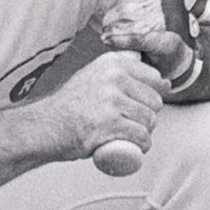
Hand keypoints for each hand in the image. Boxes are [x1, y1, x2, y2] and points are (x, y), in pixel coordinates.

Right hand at [43, 51, 164, 159]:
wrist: (46, 126)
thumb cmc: (73, 105)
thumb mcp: (95, 75)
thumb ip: (120, 70)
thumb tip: (163, 81)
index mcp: (113, 63)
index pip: (154, 78)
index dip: (154, 95)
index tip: (144, 106)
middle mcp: (113, 77)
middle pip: (154, 101)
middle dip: (150, 116)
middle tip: (134, 124)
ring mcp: (111, 100)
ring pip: (149, 120)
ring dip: (147, 132)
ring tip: (134, 136)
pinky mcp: (109, 124)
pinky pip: (141, 136)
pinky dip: (144, 145)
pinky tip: (139, 147)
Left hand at [93, 0, 196, 84]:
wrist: (182, 55)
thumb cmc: (157, 22)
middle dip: (109, 7)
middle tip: (113, 19)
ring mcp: (168, 18)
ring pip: (121, 13)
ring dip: (111, 25)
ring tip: (114, 31)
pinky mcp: (163, 41)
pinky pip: (131, 35)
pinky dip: (116, 38)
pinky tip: (110, 39)